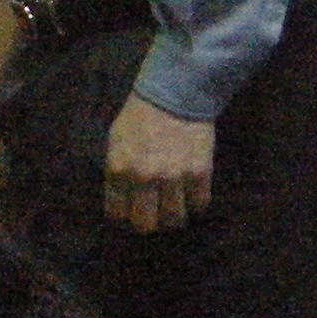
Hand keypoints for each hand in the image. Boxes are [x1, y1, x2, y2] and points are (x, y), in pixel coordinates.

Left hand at [101, 93, 215, 233]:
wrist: (176, 92)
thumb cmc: (141, 115)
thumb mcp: (116, 140)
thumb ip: (117, 170)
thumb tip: (120, 198)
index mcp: (118, 169)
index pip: (117, 213)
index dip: (124, 216)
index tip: (130, 211)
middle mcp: (144, 178)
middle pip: (146, 225)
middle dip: (148, 222)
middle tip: (153, 214)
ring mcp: (174, 177)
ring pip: (174, 220)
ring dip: (173, 216)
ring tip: (173, 206)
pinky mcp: (200, 173)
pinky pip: (199, 204)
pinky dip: (195, 202)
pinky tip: (191, 193)